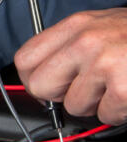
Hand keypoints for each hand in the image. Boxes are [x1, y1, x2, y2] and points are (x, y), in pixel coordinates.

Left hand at [14, 8, 126, 124]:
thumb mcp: (100, 27)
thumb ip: (68, 46)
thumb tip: (40, 75)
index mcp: (75, 25)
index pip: (25, 59)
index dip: (32, 79)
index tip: (46, 86)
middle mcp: (85, 41)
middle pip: (40, 86)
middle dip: (59, 95)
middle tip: (82, 89)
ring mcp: (104, 64)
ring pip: (73, 106)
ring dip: (95, 104)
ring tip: (115, 85)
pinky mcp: (122, 88)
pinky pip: (103, 116)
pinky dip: (117, 112)